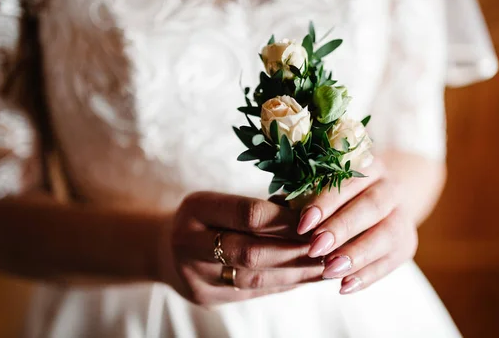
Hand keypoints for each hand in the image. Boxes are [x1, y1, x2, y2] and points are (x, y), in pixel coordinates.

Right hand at [156, 192, 323, 305]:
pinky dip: (286, 284)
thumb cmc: (208, 217)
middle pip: (252, 251)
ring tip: (329, 266)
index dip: (287, 219)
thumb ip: (262, 205)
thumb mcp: (223, 201)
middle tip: (331, 248)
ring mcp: (196, 276)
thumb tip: (313, 211)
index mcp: (196, 209)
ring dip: (297, 272)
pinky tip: (310, 277)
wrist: (167, 249)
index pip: (248, 214)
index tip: (319, 220)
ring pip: (256, 279)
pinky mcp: (207, 298)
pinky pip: (255, 293)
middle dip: (296, 250)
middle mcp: (190, 243)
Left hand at [296, 159, 417, 294]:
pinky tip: (344, 286)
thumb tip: (275, 205)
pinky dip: (367, 276)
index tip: (303, 224)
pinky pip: (390, 262)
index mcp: (367, 166)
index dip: (326, 202)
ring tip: (329, 271)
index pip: (348, 181)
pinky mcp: (407, 244)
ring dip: (357, 255)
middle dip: (342, 228)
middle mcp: (390, 187)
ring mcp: (402, 216)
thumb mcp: (324, 184)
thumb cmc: (339, 193)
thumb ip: (305, 193)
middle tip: (315, 248)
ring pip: (387, 235)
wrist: (380, 202)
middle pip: (371, 207)